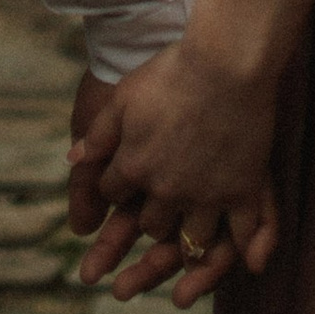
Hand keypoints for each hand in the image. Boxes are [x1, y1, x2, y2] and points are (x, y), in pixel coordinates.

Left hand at [71, 36, 279, 304]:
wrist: (225, 59)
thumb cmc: (172, 71)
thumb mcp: (123, 96)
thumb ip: (98, 133)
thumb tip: (72, 160)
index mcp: (133, 166)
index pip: (111, 193)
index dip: (114, 187)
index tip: (122, 183)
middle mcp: (166, 191)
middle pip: (150, 225)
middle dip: (149, 220)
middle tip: (156, 214)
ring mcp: (205, 196)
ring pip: (191, 240)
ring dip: (187, 241)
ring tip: (189, 234)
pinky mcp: (241, 192)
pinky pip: (238, 236)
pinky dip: (239, 249)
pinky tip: (241, 254)